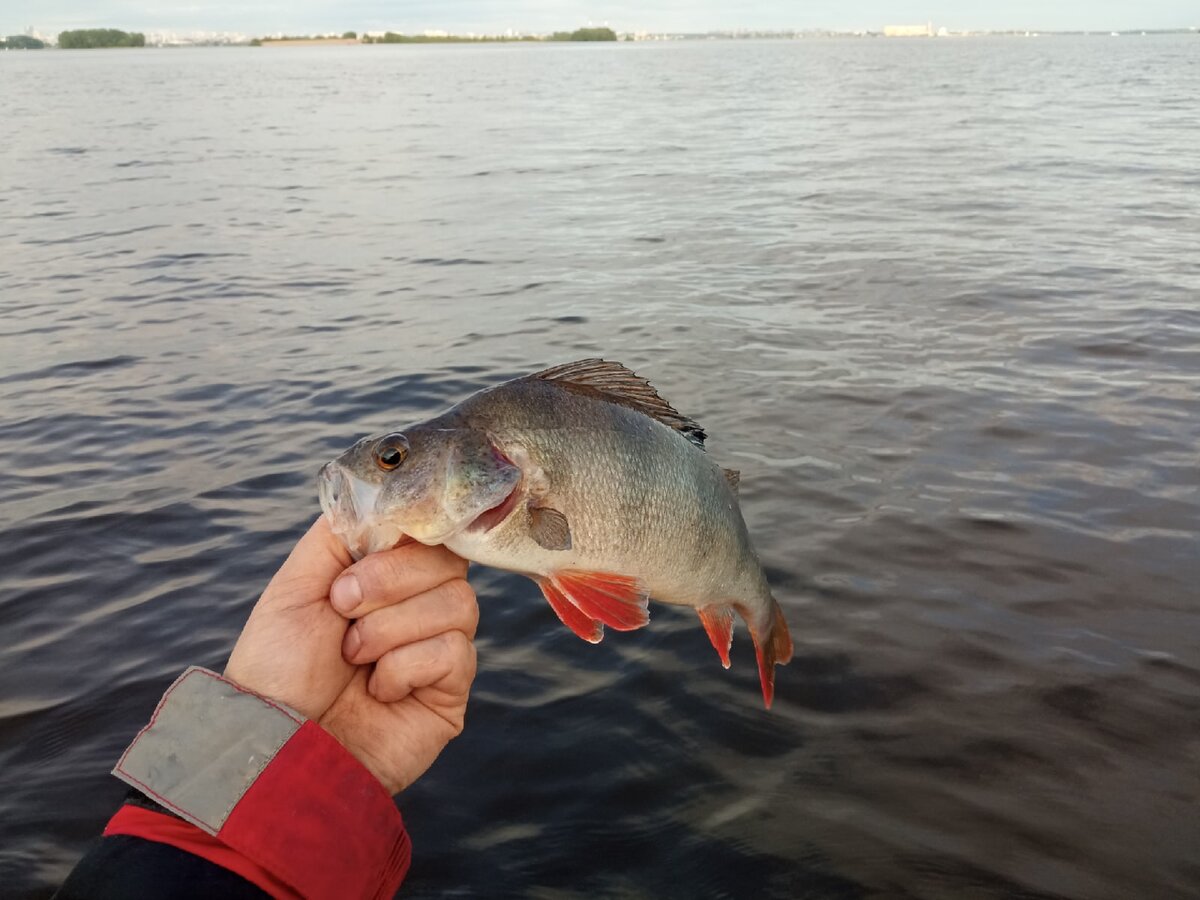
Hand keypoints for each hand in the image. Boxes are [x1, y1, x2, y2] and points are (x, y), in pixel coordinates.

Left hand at [225, 516, 477, 793]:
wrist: (274, 742)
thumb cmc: (276, 668)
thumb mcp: (296, 584)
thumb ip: (340, 533)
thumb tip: (385, 496)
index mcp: (383, 577)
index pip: (429, 531)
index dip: (414, 528)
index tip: (383, 539)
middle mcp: (416, 607)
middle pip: (448, 561)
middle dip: (389, 580)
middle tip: (343, 608)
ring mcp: (437, 649)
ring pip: (459, 602)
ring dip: (391, 627)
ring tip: (354, 658)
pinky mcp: (450, 691)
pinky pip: (455, 651)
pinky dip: (406, 666)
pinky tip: (378, 690)